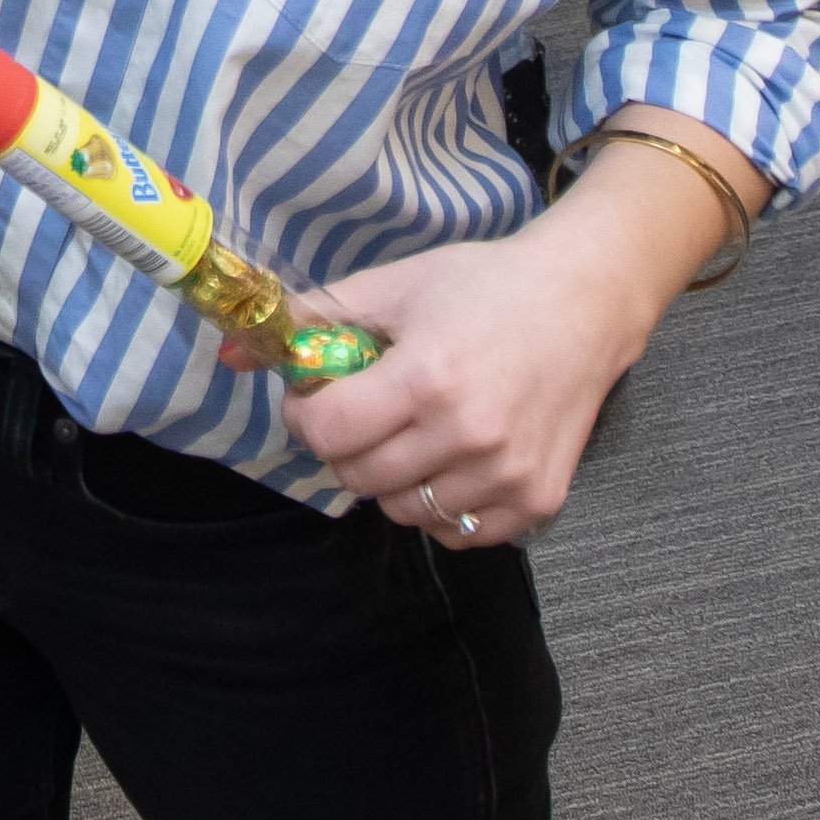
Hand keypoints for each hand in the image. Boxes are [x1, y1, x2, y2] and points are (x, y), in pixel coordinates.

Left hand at [260, 217, 665, 543]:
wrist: (585, 302)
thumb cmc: (484, 286)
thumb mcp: (393, 285)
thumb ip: (312, 318)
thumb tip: (234, 351)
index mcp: (428, 377)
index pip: (328, 433)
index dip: (306, 415)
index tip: (317, 397)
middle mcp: (469, 436)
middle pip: (359, 478)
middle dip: (344, 447)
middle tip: (362, 413)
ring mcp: (507, 476)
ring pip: (404, 511)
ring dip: (391, 479)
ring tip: (410, 432)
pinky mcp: (537, 502)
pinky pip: (457, 534)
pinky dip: (440, 507)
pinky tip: (450, 459)